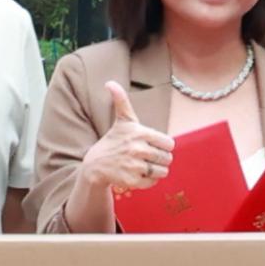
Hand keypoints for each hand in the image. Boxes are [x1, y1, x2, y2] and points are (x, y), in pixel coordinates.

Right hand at [85, 77, 175, 194]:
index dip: (163, 146)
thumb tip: (109, 82)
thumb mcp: (122, 121)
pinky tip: (138, 174)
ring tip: (143, 166)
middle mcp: (138, 149)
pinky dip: (148, 181)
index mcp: (140, 133)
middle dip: (160, 159)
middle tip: (147, 157)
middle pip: (167, 158)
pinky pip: (153, 182)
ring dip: (156, 171)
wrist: (95, 165)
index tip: (152, 145)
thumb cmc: (113, 141)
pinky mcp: (132, 180)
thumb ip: (121, 101)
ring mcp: (134, 166)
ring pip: (162, 172)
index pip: (169, 144)